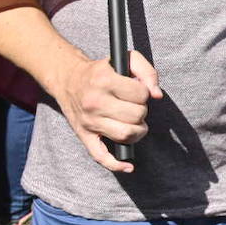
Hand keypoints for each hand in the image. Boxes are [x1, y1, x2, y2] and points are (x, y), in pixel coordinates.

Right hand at [52, 50, 160, 172]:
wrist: (68, 79)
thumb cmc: (102, 70)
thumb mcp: (125, 59)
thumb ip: (147, 72)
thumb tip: (157, 95)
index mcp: (104, 80)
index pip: (141, 94)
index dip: (145, 93)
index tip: (138, 90)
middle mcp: (95, 102)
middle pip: (136, 115)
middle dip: (142, 111)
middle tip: (135, 106)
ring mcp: (89, 122)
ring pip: (125, 135)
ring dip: (138, 131)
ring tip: (135, 123)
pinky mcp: (84, 136)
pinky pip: (101, 156)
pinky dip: (117, 164)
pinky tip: (129, 165)